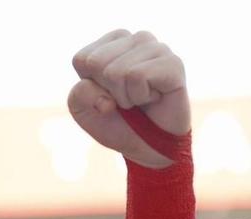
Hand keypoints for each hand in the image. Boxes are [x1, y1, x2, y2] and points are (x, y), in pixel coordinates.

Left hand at [68, 29, 189, 166]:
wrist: (149, 148)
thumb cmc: (117, 123)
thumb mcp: (84, 112)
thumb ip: (78, 93)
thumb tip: (105, 82)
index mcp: (112, 43)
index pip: (82, 59)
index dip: (91, 87)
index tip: (108, 95)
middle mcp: (136, 39)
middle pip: (97, 63)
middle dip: (107, 91)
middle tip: (126, 100)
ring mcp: (157, 48)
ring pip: (117, 71)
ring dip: (124, 97)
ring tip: (140, 99)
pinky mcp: (172, 62)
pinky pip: (137, 76)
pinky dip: (140, 96)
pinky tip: (154, 97)